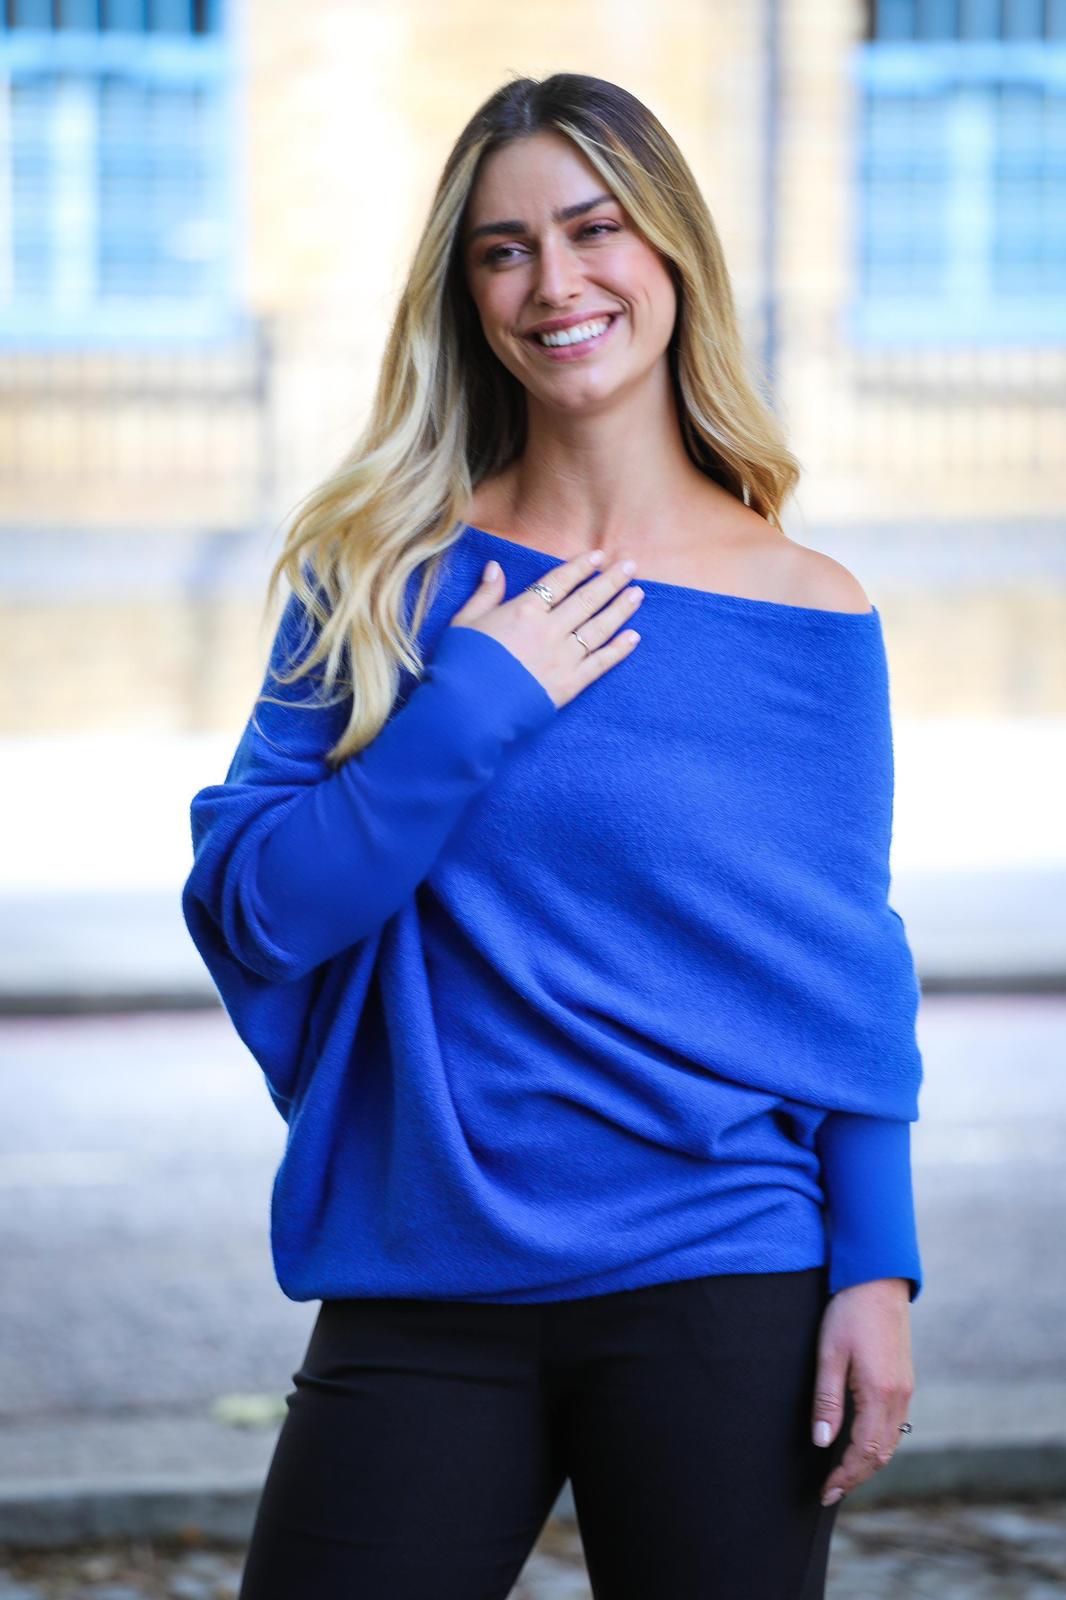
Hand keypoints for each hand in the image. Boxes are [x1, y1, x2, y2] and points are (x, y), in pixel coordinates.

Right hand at [447, 549, 643, 708]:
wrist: (468, 709)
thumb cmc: (461, 664)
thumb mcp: (465, 622)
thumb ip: (485, 594)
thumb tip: (495, 567)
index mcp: (523, 610)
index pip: (560, 581)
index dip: (581, 567)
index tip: (598, 556)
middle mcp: (549, 629)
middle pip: (587, 599)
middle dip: (610, 581)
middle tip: (630, 566)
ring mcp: (562, 657)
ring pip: (599, 627)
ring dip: (620, 608)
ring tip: (637, 593)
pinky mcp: (569, 684)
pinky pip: (600, 662)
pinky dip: (619, 649)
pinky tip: (634, 638)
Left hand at [812, 1277, 913, 1506]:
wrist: (878, 1278)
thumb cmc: (849, 1311)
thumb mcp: (829, 1354)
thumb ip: (827, 1400)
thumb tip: (823, 1442)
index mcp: (880, 1393)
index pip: (865, 1452)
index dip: (845, 1476)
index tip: (826, 1492)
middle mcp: (899, 1396)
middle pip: (882, 1454)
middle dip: (857, 1476)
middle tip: (831, 1491)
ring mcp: (905, 1388)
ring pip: (891, 1441)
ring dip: (869, 1462)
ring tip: (843, 1474)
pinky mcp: (904, 1379)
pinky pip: (895, 1424)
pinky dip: (879, 1443)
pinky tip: (860, 1442)